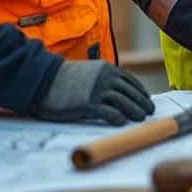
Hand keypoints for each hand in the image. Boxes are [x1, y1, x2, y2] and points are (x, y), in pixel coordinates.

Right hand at [33, 60, 154, 124]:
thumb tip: (118, 92)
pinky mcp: (88, 104)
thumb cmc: (63, 79)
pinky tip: (121, 122)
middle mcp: (105, 78)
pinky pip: (109, 113)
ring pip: (124, 103)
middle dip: (142, 102)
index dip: (141, 91)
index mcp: (106, 69)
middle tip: (149, 112)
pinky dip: (118, 118)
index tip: (146, 99)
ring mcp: (97, 90)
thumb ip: (103, 79)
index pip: (131, 81)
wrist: (42, 80)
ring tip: (141, 118)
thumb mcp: (88, 72)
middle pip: (131, 92)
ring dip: (135, 111)